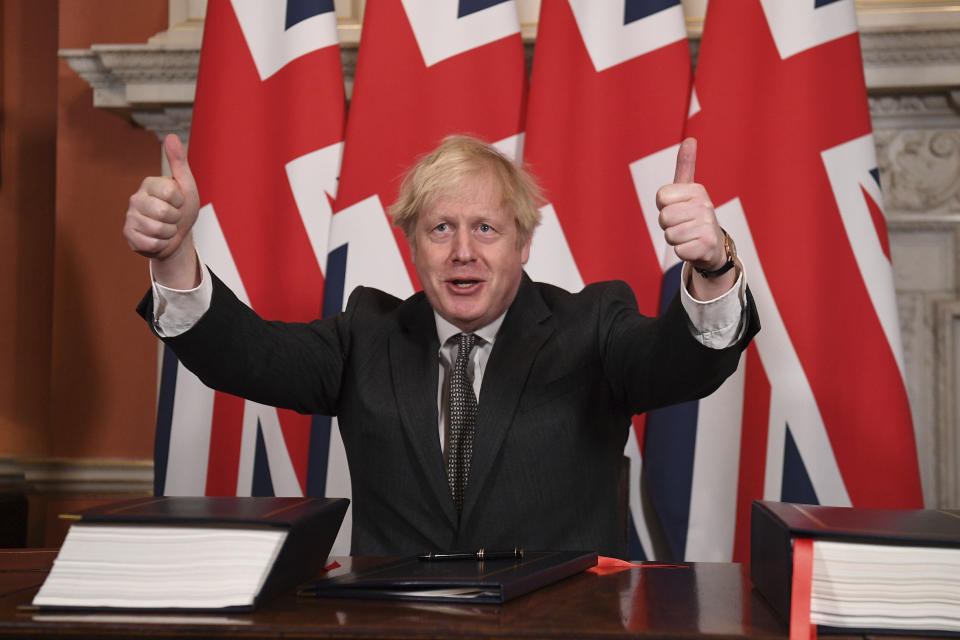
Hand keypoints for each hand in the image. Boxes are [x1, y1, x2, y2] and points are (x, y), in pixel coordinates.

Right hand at [123, 134, 200, 286]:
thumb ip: (179, 162)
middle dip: (176, 219)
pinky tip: (158, 239)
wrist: (178, 237)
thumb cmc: (182, 209)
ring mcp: (130, 217)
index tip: (179, 202)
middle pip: (164, 212)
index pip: (170, 193)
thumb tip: (171, 136)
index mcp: (149, 184)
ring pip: (157, 230)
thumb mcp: (186, 185)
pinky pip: (149, 244)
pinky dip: (160, 244)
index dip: (181, 202)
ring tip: (167, 228)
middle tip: (174, 218)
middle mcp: (136, 198)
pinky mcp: (128, 235)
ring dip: (169, 233)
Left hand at [656, 138, 725, 273]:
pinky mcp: (706, 246)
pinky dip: (682, 251)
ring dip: (674, 239)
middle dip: (668, 225)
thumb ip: (685, 166)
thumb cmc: (693, 215)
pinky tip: (693, 246)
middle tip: (682, 224)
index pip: (660, 197)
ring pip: (669, 235)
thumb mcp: (688, 190)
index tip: (677, 207)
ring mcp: (707, 226)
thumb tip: (690, 139)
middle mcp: (705, 205)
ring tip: (687, 235)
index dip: (664, 206)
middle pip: (663, 217)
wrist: (712, 245)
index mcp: (697, 190)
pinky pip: (677, 250)